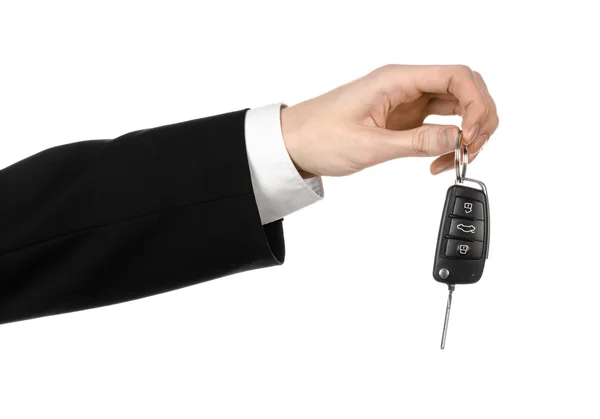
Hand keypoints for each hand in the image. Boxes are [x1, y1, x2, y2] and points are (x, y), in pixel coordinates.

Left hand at [281, 64, 498, 176]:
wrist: (294, 144)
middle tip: (470, 150)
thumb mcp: (368, 145)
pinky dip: (449, 140)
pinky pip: (440, 123)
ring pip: (457, 106)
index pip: (457, 76)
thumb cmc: (318, 136)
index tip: (470, 137)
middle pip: (465, 87)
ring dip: (466, 132)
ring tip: (454, 160)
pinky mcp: (404, 117)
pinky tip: (440, 160)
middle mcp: (406, 84)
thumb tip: (459, 138)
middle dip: (478, 117)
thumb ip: (416, 142)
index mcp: (395, 79)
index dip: (475, 104)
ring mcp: (407, 100)